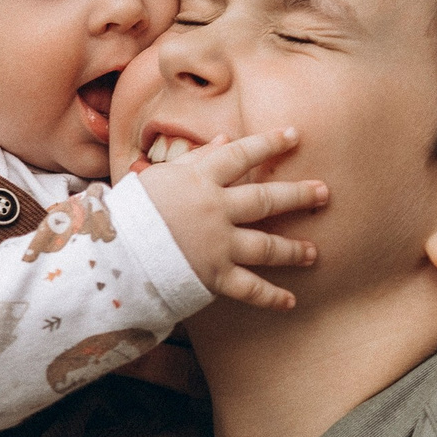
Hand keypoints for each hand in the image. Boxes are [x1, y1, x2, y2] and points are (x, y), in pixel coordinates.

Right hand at [135, 128, 325, 309]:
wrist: (111, 252)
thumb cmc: (130, 211)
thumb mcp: (159, 176)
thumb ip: (196, 158)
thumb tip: (225, 139)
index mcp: (199, 179)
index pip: (242, 155)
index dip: (270, 143)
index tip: (295, 135)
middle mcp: (215, 209)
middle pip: (267, 199)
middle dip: (299, 195)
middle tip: (324, 194)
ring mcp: (217, 244)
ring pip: (266, 245)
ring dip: (293, 249)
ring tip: (314, 252)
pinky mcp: (213, 276)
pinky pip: (250, 288)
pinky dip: (271, 297)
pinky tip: (291, 301)